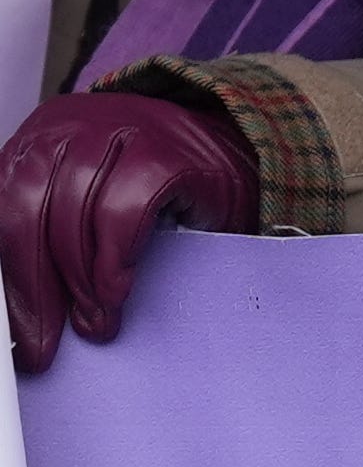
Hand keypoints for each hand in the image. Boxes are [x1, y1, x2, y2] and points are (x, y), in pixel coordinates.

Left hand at [0, 90, 257, 372]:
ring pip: (70, 215)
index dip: (8, 271)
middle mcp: (69, 126)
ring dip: (79, 283)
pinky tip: (117, 292)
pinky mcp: (162, 152)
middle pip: (26, 210)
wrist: (235, 148)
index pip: (1, 207)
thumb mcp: (86, 196)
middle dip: (34, 285)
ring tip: (93, 323)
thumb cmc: (158, 181)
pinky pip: (122, 214)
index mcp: (38, 138)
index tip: (17, 326)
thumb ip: (49, 227)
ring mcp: (117, 132)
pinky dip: (114, 261)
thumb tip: (21, 297)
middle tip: (44, 340)